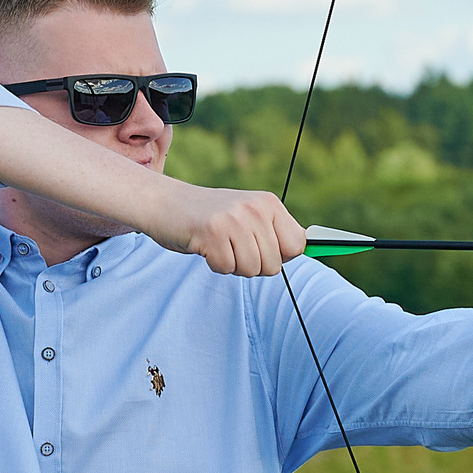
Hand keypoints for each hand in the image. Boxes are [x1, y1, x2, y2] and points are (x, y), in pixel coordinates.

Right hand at [160, 182, 306, 276]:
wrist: (165, 202)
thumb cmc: (210, 217)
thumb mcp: (248, 215)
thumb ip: (274, 232)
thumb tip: (307, 249)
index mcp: (268, 203)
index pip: (297, 245)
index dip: (280, 256)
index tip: (262, 249)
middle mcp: (254, 208)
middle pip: (274, 264)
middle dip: (253, 265)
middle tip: (233, 246)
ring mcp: (233, 219)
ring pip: (251, 269)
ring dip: (233, 266)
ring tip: (220, 245)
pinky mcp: (211, 233)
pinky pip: (226, 268)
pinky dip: (215, 265)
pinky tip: (206, 246)